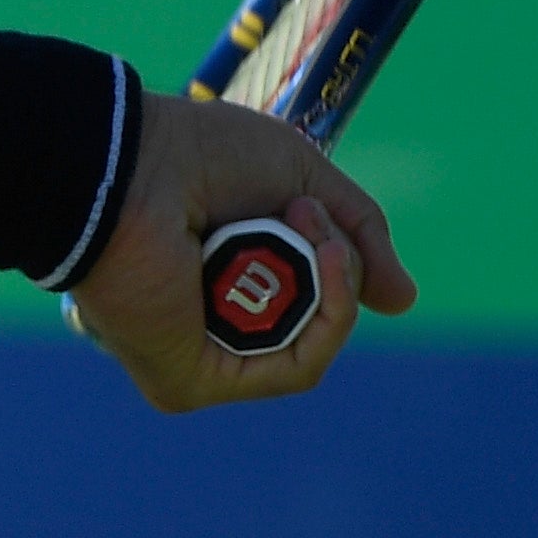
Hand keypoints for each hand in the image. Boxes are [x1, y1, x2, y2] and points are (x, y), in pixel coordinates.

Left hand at [61, 91, 415, 411]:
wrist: (134, 162)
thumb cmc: (199, 156)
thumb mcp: (302, 181)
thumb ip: (357, 236)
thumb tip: (402, 302)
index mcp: (217, 279)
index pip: (302, 299)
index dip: (331, 266)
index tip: (320, 218)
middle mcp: (202, 324)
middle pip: (312, 326)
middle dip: (331, 268)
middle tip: (304, 213)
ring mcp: (197, 359)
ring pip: (312, 349)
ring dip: (331, 284)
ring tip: (303, 223)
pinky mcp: (189, 381)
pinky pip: (295, 369)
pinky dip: (328, 318)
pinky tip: (322, 262)